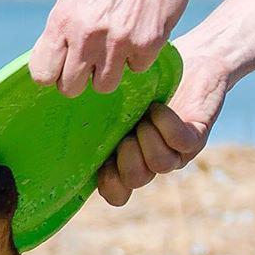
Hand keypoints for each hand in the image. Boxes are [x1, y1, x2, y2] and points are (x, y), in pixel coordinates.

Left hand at [29, 0, 193, 95]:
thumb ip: (59, 28)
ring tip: (116, 46)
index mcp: (63, 20)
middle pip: (71, 89)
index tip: (61, 68)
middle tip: (89, 62)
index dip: (52, 74)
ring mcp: (117, 42)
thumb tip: (47, 61)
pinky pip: (137, 69)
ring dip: (110, 71)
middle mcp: (86, 34)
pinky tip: (140, 32)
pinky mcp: (147, 44)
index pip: (42, 74)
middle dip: (79, 78)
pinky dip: (139, 56)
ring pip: (104, 86)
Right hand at [97, 38, 227, 206]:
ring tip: (143, 116)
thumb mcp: (114, 103)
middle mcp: (151, 161)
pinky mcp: (196, 137)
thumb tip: (58, 120)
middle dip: (127, 158)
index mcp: (128, 160)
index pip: (117, 194)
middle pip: (135, 181)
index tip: (103, 161)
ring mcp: (176, 152)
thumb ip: (94, 122)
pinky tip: (157, 108)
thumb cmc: (148, 81)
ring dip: (147, 140)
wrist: (195, 60)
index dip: (108, 185)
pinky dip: (165, 125)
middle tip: (125, 134)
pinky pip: (180, 143)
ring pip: (159, 166)